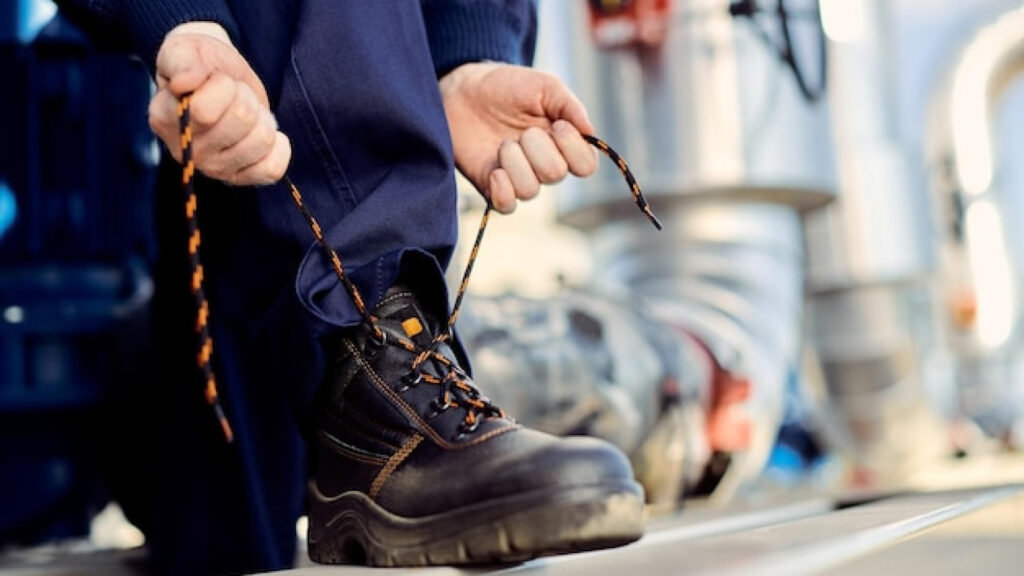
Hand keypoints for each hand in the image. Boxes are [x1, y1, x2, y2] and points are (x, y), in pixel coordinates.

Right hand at [148, 22, 290, 185]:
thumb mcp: (184, 50)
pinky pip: (273, 169)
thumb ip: (181, 62)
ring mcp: (214, 169)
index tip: (215, 78)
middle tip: (235, 93)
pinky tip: (263, 131)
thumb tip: (184, 84)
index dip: (222, 85)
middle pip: (242, 119)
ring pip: (262, 140)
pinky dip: (279, 146)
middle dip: (245, 96)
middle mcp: (187, 152)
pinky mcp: (241, 177)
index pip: (204, 110)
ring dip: (262, 117)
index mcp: (164, 119)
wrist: (218, 78)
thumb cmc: (199, 63)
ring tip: (247, 111)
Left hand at [439, 62, 598, 212]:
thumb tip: (590, 132)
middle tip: (523, 131)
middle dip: (537, 148)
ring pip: (530, 190)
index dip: (573, 148)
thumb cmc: (508, 87)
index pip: (586, 165)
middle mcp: (544, 165)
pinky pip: (507, 206)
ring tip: (503, 144)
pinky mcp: (492, 186)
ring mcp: (518, 177)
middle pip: (555, 175)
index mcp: (563, 143)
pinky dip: (503, 191)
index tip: (556, 125)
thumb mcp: (544, 86)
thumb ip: (570, 106)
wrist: (465, 90)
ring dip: (515, 162)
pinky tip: (495, 171)